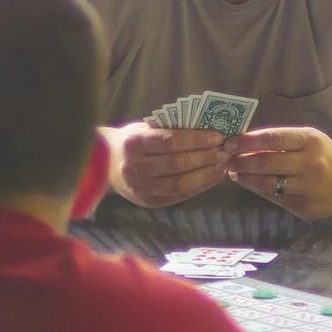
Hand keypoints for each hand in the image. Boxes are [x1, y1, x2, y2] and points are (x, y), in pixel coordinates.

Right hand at [108, 122, 234, 207]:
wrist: (106, 164)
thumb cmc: (133, 141)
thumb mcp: (145, 129)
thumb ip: (170, 130)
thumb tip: (208, 130)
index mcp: (133, 143)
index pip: (169, 142)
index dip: (195, 139)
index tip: (217, 136)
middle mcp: (134, 168)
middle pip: (176, 164)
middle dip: (205, 157)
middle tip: (224, 151)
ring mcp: (141, 188)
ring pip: (179, 184)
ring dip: (205, 174)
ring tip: (222, 165)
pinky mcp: (149, 202)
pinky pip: (179, 196)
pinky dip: (199, 186)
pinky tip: (213, 177)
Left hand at [224, 125, 331, 220]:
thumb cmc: (323, 154)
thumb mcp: (307, 139)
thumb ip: (280, 140)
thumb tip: (244, 142)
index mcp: (310, 141)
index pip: (272, 139)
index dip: (247, 141)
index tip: (230, 143)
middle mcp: (310, 164)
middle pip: (267, 163)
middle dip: (241, 161)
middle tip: (226, 160)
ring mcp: (308, 188)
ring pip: (268, 184)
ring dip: (246, 178)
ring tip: (234, 173)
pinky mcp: (305, 207)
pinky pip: (276, 198)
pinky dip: (259, 190)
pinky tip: (249, 183)